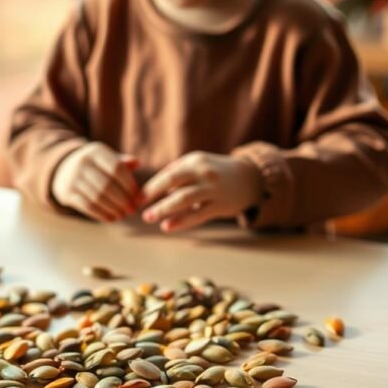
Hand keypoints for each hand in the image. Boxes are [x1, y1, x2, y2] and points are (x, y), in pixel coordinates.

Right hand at [51, 142, 142, 221]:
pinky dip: (101, 214)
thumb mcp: (107, 158)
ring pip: (97, 197)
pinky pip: (87, 206)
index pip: (117, 169)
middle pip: (107, 185)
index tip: (138, 196)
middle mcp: (82, 163)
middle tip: (132, 209)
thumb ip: (123, 162)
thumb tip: (137, 163)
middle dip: (123, 200)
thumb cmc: (96, 165)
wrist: (64, 170)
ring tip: (123, 215)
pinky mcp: (67, 193)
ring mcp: (73, 178)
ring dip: (113, 209)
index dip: (129, 185)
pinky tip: (111, 218)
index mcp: (96, 151)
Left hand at [141, 151, 262, 232]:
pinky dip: (180, 221)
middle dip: (153, 195)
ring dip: (163, 209)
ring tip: (149, 218)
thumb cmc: (217, 171)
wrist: (249, 178)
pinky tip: (167, 227)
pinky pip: (197, 215)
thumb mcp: (198, 164)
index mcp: (194, 160)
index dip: (151, 186)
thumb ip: (177, 172)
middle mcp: (203, 172)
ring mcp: (213, 189)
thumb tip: (154, 187)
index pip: (167, 173)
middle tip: (138, 207)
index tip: (138, 197)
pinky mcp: (220, 205)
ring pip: (183, 199)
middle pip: (172, 182)